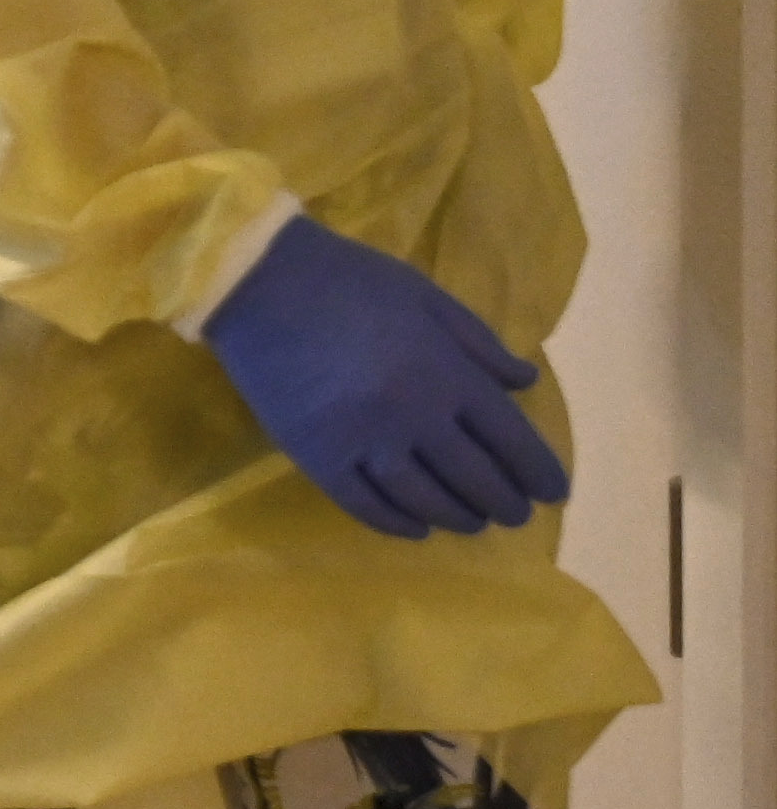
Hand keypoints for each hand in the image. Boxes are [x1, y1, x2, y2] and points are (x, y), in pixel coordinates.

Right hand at [202, 214, 569, 537]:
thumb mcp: (426, 297)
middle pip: (475, 479)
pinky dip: (397, 524)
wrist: (255, 280)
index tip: (554, 493)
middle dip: (505, 503)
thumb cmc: (349, 280)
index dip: (539, 473)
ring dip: (457, 518)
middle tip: (514, 514)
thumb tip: (526, 385)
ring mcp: (364, 441)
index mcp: (447, 373)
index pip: (512, 440)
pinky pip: (366, 505)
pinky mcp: (318, 456)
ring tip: (470, 522)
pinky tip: (415, 528)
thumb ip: (479, 344)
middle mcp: (414, 416)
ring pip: (425, 500)